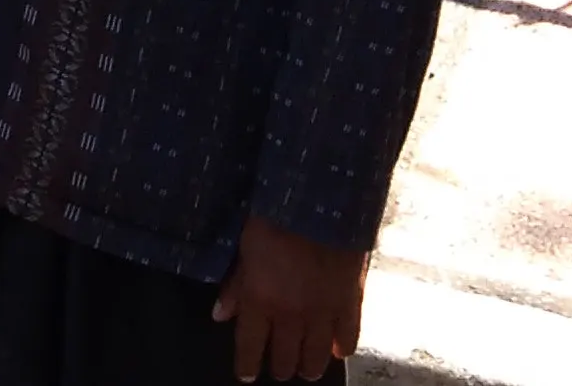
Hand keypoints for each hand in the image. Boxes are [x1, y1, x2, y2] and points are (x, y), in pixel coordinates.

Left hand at [212, 216, 366, 379]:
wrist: (319, 204)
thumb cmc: (273, 221)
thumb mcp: (244, 251)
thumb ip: (235, 287)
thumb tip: (220, 314)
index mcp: (260, 301)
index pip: (250, 348)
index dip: (247, 366)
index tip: (245, 375)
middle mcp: (291, 314)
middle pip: (285, 358)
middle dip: (279, 366)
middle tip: (278, 367)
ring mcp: (323, 312)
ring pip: (316, 356)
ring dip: (309, 366)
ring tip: (305, 369)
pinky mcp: (351, 303)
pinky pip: (348, 338)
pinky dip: (341, 348)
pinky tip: (335, 351)